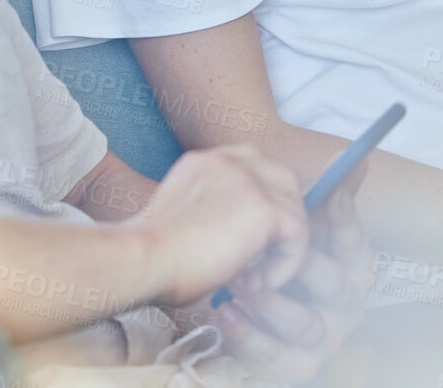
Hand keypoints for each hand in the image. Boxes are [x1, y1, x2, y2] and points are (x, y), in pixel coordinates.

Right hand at [134, 145, 309, 307]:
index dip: (260, 205)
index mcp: (206, 160)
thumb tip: (248, 238)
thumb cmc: (154, 255)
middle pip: (284, 180)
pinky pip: (298, 235)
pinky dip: (286, 265)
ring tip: (253, 279)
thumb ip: (215, 212)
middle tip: (257, 262)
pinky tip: (257, 283)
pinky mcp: (264, 207)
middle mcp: (229, 159)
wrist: (144, 259)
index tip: (243, 245)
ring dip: (282, 248)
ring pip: (295, 210)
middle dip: (281, 221)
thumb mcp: (186, 218)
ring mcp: (248, 178)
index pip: (255, 169)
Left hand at [216, 185, 372, 384]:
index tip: (330, 196)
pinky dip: (249, 335)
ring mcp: (319, 340)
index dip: (346, 222)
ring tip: (236, 280)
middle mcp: (342, 308)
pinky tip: (226, 311)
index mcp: (348, 273)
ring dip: (269, 302)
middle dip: (298, 264)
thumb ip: (318, 201)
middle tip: (261, 247)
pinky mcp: (289, 366)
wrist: (231, 301)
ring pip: (305, 324)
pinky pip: (275, 357)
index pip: (358, 248)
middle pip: (334, 285)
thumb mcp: (291, 230)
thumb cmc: (270, 260)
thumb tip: (355, 160)